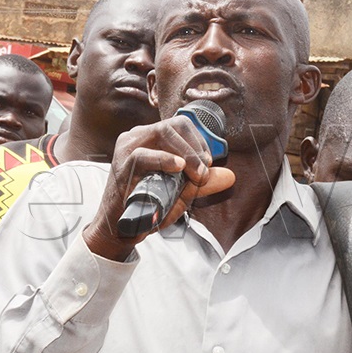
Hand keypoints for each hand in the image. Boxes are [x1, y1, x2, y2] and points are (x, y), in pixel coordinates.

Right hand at [83, 116, 234, 260]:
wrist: (123, 228)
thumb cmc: (148, 204)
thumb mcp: (180, 191)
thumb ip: (202, 182)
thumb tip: (229, 176)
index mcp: (150, 137)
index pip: (180, 125)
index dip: (199, 141)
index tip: (208, 163)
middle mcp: (138, 137)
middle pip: (173, 126)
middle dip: (195, 148)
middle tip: (203, 172)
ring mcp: (127, 149)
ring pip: (161, 133)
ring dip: (185, 153)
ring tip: (195, 174)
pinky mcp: (121, 166)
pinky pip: (142, 155)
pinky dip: (163, 159)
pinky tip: (177, 168)